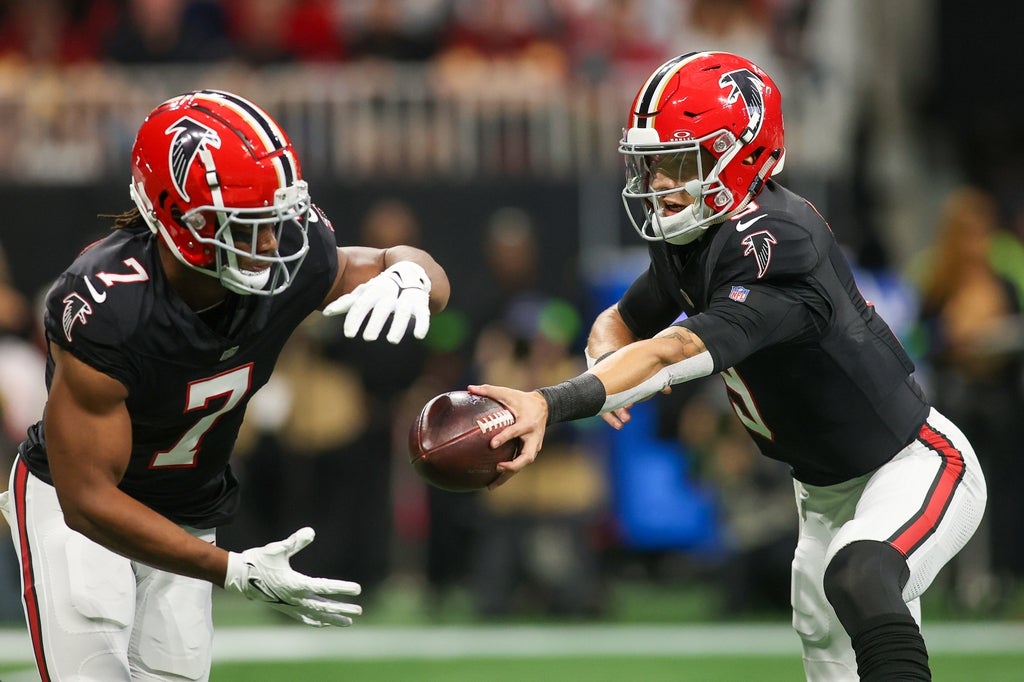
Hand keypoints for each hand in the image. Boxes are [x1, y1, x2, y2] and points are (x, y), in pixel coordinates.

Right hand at [224, 527, 361, 626]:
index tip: (358, 590)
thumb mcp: (277, 549)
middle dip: (342, 608)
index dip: (342, 588)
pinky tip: (324, 623)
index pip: (324, 587)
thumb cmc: (259, 560)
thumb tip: (311, 532)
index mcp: (295, 584)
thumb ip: (295, 541)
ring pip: (316, 615)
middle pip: (323, 606)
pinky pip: (304, 618)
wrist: (238, 575)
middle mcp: (294, 598)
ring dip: (332, 618)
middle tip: (359, 610)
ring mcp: (289, 605)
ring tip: (348, 622)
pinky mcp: (284, 608)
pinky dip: (316, 621)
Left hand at [323, 261, 430, 343]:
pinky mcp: (421, 304)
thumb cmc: (382, 287)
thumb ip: (347, 302)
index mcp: (375, 290)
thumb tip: (326, 312)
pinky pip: (422, 314)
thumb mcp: (365, 292)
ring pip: (403, 312)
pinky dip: (422, 324)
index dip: (355, 318)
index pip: (362, 304)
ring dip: (398, 326)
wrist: (411, 271)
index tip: (349, 334)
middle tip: (368, 338)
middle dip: (375, 322)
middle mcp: (391, 293)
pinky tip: (419, 336)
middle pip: (382, 308)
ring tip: (392, 341)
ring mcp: (407, 298)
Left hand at [467, 384, 549, 488]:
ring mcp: (533, 446)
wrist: (544, 407)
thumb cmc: (522, 399)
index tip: (491, 444)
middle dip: (512, 466)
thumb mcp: (507, 392)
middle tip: (497, 469)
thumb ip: (489, 390)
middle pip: (526, 457)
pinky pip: (519, 463)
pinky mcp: (530, 451)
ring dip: (508, 476)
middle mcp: (532, 438)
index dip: (505, 438)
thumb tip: (469, 388)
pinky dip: (509, 473)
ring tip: (490, 486)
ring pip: (522, 464)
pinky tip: (493, 481)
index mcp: (527, 423)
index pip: (516, 432)